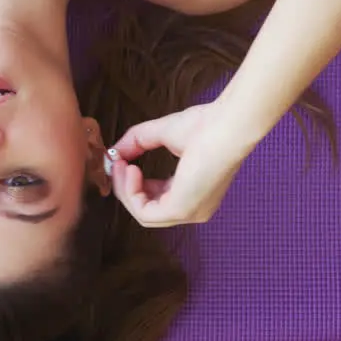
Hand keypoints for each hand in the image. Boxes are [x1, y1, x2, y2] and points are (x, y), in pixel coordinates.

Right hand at [108, 104, 246, 226]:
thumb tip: (114, 153)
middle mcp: (195, 208)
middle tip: (117, 164)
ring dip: (125, 189)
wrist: (226, 125)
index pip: (158, 199)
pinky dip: (131, 192)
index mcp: (195, 192)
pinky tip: (131, 170)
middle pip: (149, 210)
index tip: (122, 163)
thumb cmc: (207, 126)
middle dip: (126, 187)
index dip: (135, 184)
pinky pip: (145, 212)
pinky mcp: (182, 210)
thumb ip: (137, 142)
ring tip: (122, 165)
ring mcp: (190, 213)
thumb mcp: (163, 133)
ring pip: (144, 214)